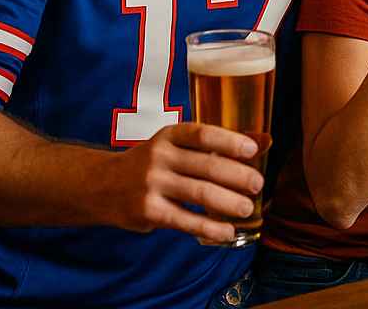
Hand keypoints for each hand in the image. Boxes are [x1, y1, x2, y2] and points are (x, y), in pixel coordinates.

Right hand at [99, 122, 263, 242]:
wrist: (101, 186)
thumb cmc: (152, 163)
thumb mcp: (175, 146)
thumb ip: (214, 146)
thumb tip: (265, 141)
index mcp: (170, 136)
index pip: (203, 135)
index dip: (230, 141)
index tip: (253, 150)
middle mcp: (159, 157)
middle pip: (207, 166)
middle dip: (238, 176)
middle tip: (258, 184)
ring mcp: (152, 185)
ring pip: (200, 194)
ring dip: (229, 202)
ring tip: (247, 208)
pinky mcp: (148, 211)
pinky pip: (185, 221)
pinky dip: (210, 227)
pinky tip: (227, 232)